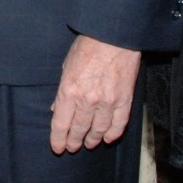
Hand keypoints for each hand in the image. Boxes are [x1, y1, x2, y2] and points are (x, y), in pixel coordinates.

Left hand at [49, 35, 140, 153]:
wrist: (114, 35)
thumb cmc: (88, 45)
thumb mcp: (67, 64)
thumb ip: (62, 90)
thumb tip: (57, 109)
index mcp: (69, 90)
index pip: (61, 124)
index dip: (58, 140)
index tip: (58, 147)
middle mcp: (87, 100)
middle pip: (79, 130)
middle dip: (74, 141)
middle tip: (72, 147)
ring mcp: (108, 102)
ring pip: (98, 131)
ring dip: (92, 139)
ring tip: (89, 143)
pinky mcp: (125, 100)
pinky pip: (118, 124)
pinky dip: (112, 134)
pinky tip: (107, 137)